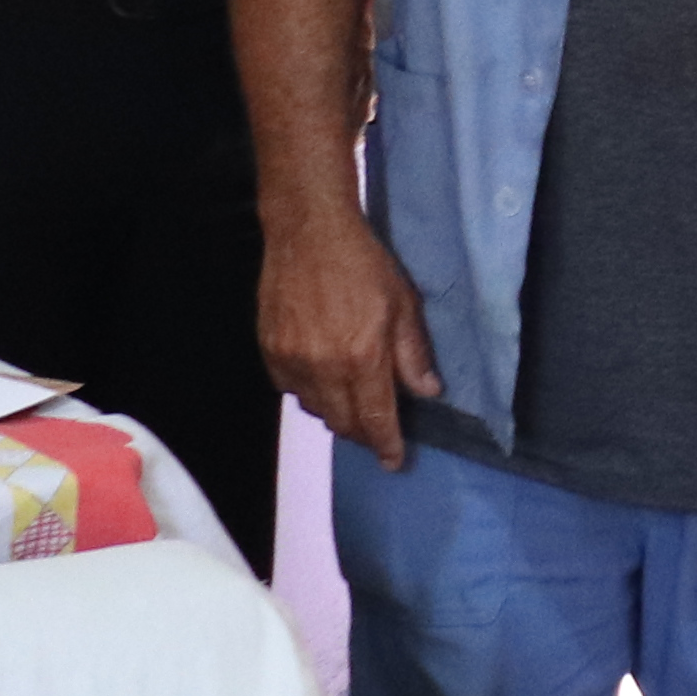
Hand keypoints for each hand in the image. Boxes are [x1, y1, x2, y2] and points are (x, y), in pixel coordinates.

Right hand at [256, 210, 440, 468]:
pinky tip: (324, 379)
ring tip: (353, 402)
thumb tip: (427, 392)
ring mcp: (292, 360)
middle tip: (378, 430)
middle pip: (342, 422)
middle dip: (363, 433)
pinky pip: (290, 389)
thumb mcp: (404, 305)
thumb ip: (413, 354)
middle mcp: (324, 366)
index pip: (375, 419)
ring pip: (315, 409)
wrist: (308, 233)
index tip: (393, 462)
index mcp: (362, 358)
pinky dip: (310, 393)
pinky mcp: (269, 349)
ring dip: (336, 413)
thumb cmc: (363, 265)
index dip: (385, 445)